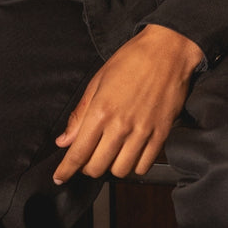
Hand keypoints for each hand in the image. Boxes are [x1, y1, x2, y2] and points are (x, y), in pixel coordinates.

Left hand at [52, 25, 204, 183]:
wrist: (167, 51)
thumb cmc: (131, 61)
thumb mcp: (97, 81)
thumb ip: (80, 114)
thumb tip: (64, 140)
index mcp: (101, 111)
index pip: (78, 152)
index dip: (66, 170)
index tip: (60, 177)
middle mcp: (121, 126)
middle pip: (97, 167)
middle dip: (87, 167)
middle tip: (88, 157)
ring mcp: (143, 132)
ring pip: (120, 171)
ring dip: (111, 167)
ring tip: (110, 153)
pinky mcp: (162, 134)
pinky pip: (144, 165)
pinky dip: (134, 165)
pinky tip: (130, 153)